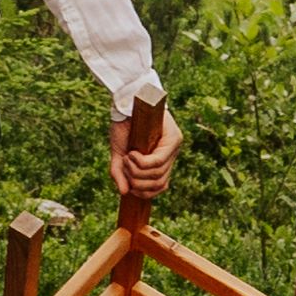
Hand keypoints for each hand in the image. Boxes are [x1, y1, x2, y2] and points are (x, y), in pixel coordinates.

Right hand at [110, 96, 177, 217]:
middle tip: (124, 166)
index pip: (161, 186)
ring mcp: (175, 146)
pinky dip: (140, 163)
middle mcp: (172, 153)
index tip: (129, 185)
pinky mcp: (174, 138)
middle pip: (159, 183)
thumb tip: (124, 193)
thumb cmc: (123, 126)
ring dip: (136, 171)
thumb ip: (121, 174)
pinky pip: (157, 162)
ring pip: (157, 174)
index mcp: (162, 159)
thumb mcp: (120, 154)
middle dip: (137, 182)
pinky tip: (131, 154)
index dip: (145, 192)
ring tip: (126, 158)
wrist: (126, 103)